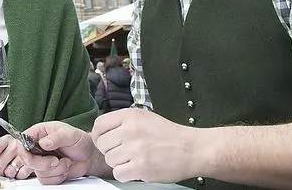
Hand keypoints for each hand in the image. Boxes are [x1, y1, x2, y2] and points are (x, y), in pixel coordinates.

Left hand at [0, 135, 32, 179]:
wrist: (37, 148)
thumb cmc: (18, 150)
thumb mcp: (3, 150)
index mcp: (6, 139)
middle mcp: (16, 144)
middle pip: (0, 163)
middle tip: (2, 169)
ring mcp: (25, 153)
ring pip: (9, 171)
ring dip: (9, 173)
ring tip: (13, 168)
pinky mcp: (32, 163)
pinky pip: (21, 175)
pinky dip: (19, 175)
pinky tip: (20, 169)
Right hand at [16, 121, 105, 184]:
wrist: (89, 156)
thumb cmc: (80, 141)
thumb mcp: (70, 135)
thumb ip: (57, 137)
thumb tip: (44, 143)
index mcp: (39, 133)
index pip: (22, 142)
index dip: (25, 152)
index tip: (34, 156)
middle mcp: (37, 147)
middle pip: (27, 160)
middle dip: (43, 164)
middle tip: (56, 160)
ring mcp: (42, 160)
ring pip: (38, 172)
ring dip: (55, 170)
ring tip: (66, 162)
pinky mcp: (47, 172)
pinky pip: (45, 180)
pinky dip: (57, 177)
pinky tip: (65, 169)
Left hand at [91, 108, 210, 182]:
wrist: (192, 149)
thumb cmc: (169, 135)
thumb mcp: (144, 117)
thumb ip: (123, 122)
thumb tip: (101, 133)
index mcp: (129, 115)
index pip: (99, 125)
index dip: (100, 136)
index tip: (107, 142)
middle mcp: (130, 130)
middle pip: (102, 145)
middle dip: (111, 151)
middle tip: (126, 153)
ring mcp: (135, 149)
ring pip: (110, 160)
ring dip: (120, 164)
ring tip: (135, 160)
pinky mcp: (140, 167)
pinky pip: (118, 174)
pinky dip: (126, 175)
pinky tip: (137, 169)